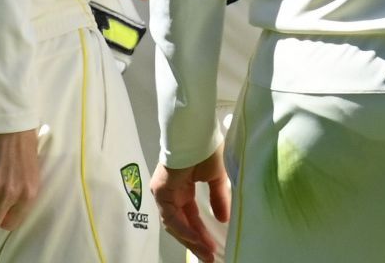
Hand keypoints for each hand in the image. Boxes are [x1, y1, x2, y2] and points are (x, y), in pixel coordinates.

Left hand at [153, 148, 231, 262]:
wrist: (196, 133)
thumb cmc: (207, 149)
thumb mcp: (217, 178)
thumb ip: (218, 198)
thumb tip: (223, 218)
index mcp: (183, 188)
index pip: (190, 217)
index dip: (201, 232)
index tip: (213, 247)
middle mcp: (171, 193)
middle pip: (181, 224)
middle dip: (196, 242)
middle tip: (209, 256)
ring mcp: (164, 193)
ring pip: (175, 224)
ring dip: (191, 239)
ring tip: (205, 251)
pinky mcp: (161, 191)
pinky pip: (171, 216)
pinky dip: (184, 228)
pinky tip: (195, 238)